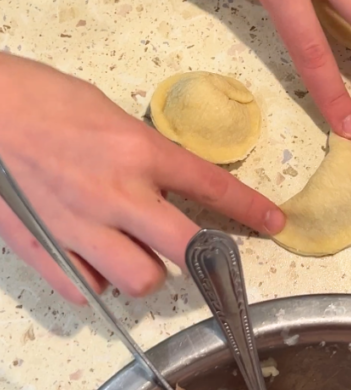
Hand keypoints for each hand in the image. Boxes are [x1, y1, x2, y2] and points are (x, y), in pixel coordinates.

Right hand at [0, 55, 283, 302]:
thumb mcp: (105, 113)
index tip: (274, 223)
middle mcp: (116, 193)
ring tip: (130, 251)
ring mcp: (80, 226)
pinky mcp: (44, 249)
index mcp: (137, 151)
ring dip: (146, 272)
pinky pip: (89, 291)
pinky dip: (96, 282)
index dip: (249, 210)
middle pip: (186, 249)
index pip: (211, 186)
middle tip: (199, 253)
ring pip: (141, 281)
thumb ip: (140, 153)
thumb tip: (162, 183)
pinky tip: (90, 259)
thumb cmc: (37, 98)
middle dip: (205, 258)